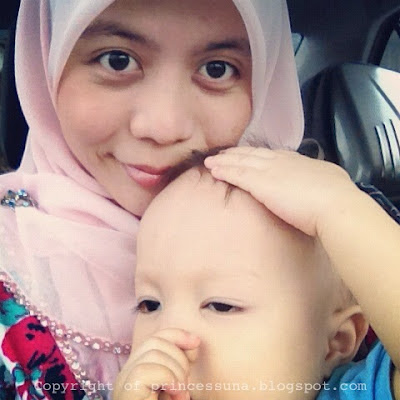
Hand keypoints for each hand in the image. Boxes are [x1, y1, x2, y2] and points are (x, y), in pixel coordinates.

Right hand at [114, 328, 199, 399]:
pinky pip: (148, 369)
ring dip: (177, 373)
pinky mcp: (126, 391)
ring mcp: (124, 382)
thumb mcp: (176, 388)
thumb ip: (179, 366)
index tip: (196, 344)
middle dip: (179, 359)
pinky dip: (169, 380)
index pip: (156, 337)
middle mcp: (127, 372)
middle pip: (156, 341)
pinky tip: (175, 397)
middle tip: (183, 387)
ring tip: (179, 396)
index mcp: (138, 369)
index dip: (178, 335)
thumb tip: (194, 342)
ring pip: (154, 353)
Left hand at [204, 146, 359, 236]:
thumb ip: (316, 177)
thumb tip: (317, 179)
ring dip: (224, 160)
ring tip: (211, 160)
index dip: (255, 154)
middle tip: (222, 153)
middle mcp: (280, 161)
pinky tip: (213, 170)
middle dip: (236, 153)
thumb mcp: (329, 179)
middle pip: (252, 154)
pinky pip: (236, 174)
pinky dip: (224, 171)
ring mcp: (268, 170)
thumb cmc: (336, 196)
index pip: (270, 155)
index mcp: (296, 160)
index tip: (246, 154)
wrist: (334, 205)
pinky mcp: (259, 183)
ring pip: (241, 161)